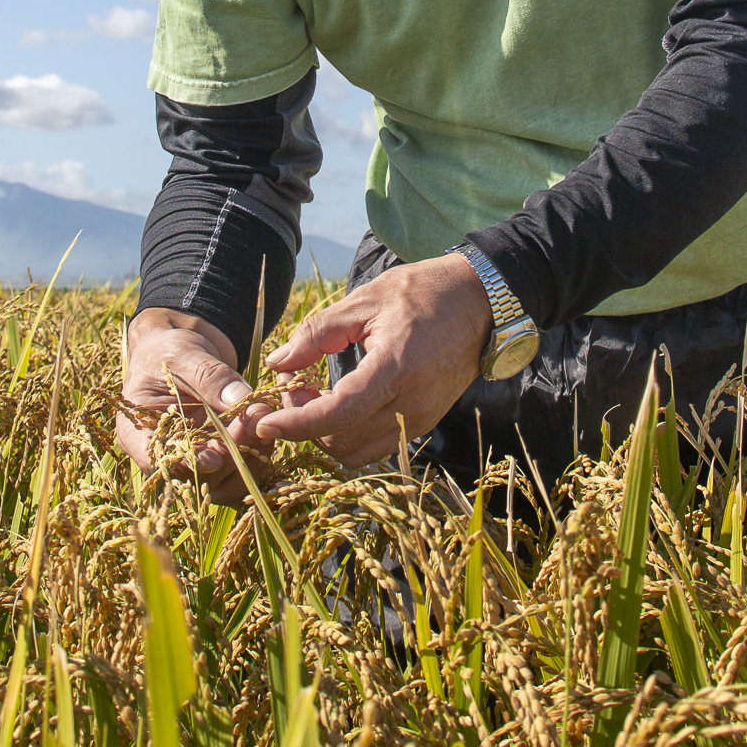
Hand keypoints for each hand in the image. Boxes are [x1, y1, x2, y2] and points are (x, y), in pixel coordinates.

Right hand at [116, 310, 303, 503]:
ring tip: (265, 420)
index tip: (213, 459)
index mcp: (137, 432)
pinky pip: (238, 473)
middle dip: (228, 452)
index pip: (156, 460)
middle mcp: (164, 456)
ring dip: (248, 457)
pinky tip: (268, 430)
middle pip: (195, 475)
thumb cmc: (170, 352)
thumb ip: (208, 376)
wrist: (184, 356)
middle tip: (255, 419)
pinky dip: (257, 456)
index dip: (185, 464)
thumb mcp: (183, 354)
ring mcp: (192, 462)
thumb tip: (240, 398)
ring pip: (221, 482)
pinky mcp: (217, 460)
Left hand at [254, 253, 492, 468]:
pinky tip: (340, 404)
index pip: (337, 414)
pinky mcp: (426, 423)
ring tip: (314, 398)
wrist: (482, 301)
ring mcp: (422, 418)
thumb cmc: (423, 293)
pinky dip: (350, 435)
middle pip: (342, 442)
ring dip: (327, 435)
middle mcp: (412, 403)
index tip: (264, 424)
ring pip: (359, 454)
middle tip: (292, 390)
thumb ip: (317, 333)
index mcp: (395, 368)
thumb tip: (278, 362)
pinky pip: (378, 447)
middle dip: (306, 425)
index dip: (296, 424)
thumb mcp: (365, 300)